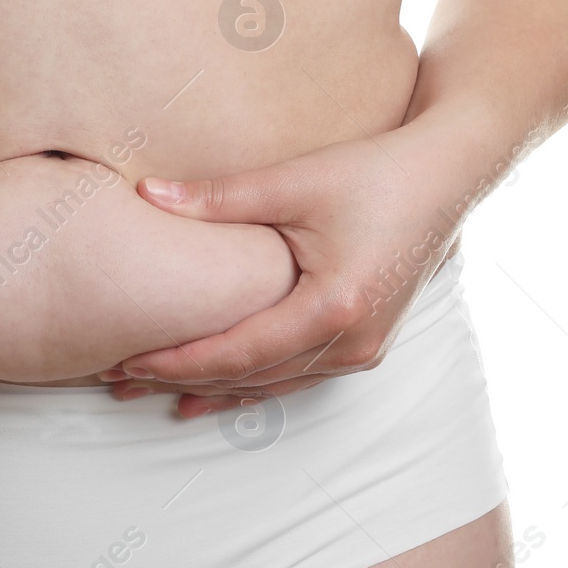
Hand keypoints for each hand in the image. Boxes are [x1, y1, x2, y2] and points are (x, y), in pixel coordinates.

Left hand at [103, 118, 490, 416]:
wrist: (447, 175)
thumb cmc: (375, 172)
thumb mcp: (295, 181)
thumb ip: (219, 198)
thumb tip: (146, 194)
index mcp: (334, 307)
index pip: (238, 352)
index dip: (179, 362)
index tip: (127, 361)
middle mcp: (352, 343)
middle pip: (250, 378)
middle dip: (182, 383)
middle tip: (119, 384)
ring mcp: (363, 350)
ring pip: (273, 386)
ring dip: (213, 390)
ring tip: (152, 395)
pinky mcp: (365, 344)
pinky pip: (296, 377)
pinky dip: (251, 384)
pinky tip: (212, 393)